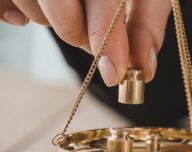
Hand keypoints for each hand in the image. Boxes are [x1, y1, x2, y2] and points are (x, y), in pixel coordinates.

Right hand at [0, 0, 171, 85]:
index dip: (107, 39)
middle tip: (94, 40)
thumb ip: (146, 26)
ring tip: (70, 15)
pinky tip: (23, 17)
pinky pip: (2, 0)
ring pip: (31, 5)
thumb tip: (144, 68)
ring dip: (53, 23)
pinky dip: (13, 13)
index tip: (114, 74)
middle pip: (58, 3)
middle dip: (78, 35)